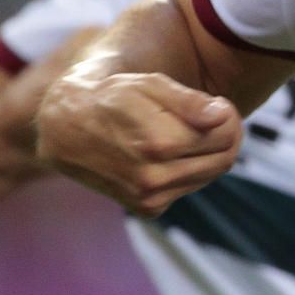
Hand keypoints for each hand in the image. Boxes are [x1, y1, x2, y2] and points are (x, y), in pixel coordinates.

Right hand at [36, 69, 240, 215]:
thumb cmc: (112, 99)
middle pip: (223, 159)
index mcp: (159, 143)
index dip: (228, 117)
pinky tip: (169, 153)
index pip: (225, 135)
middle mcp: (154, 177)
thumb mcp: (149, 86)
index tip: (218, 106)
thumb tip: (221, 116)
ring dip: (207, 154)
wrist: (66, 129)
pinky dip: (188, 170)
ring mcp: (149, 197)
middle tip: (210, 118)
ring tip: (185, 132)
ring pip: (209, 175)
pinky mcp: (146, 209)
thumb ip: (190, 102)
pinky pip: (188, 188)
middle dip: (225, 136)